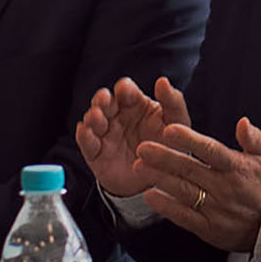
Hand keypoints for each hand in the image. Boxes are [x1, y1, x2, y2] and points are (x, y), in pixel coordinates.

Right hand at [75, 76, 188, 197]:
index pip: (125, 89)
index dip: (123, 88)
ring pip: (92, 119)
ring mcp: (105, 133)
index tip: (124, 91)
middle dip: (102, 98)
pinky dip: (84, 136)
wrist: (159, 180)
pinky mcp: (97, 153)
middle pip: (104, 101)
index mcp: (135, 104)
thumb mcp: (176, 123)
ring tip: (98, 118)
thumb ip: (173, 102)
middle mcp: (117, 115)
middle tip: (104, 100)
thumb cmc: (168, 145)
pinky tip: (86, 131)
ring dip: (92, 116)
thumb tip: (162, 81)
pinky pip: (86, 143)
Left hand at [137, 116, 260, 253]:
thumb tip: (242, 122)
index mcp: (237, 168)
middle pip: (189, 169)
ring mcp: (215, 209)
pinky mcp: (209, 228)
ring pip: (182, 191)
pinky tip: (150, 196)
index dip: (189, 140)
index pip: (210, 150)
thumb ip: (254, 139)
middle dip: (163, 157)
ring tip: (139, 167)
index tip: (169, 129)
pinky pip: (184, 217)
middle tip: (142, 147)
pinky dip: (166, 207)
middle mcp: (224, 187)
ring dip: (159, 178)